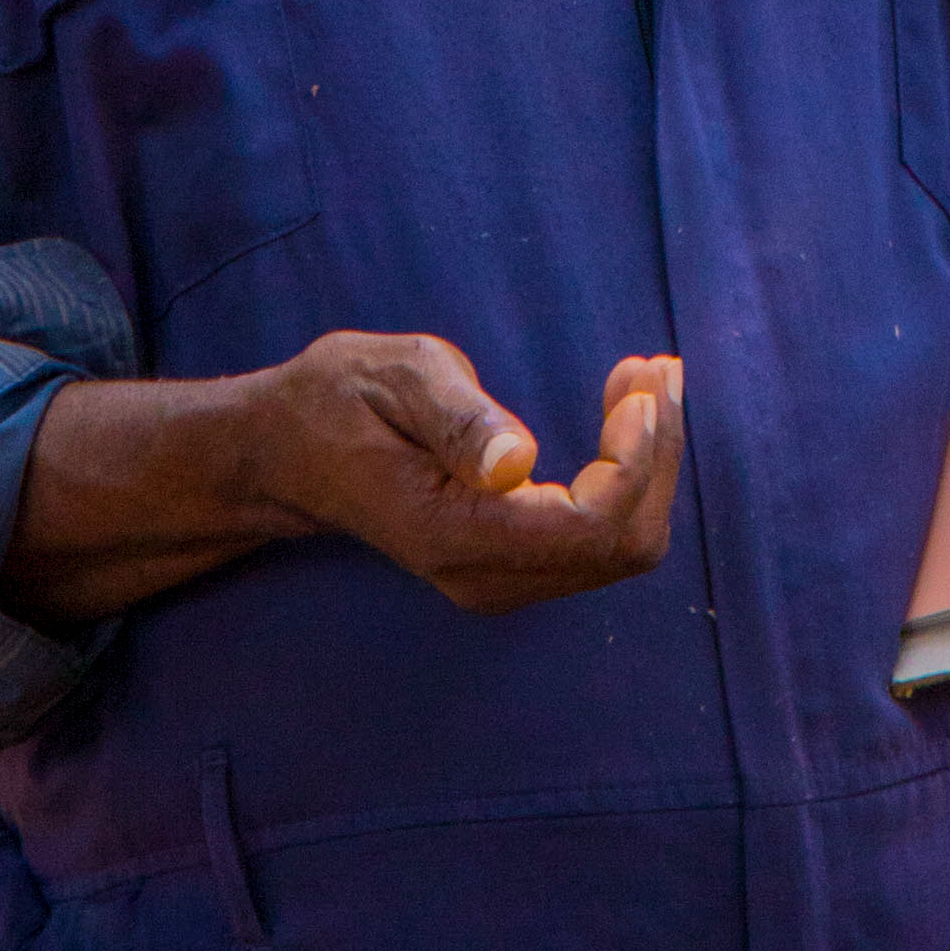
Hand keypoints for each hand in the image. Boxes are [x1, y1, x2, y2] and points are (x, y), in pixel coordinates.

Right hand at [7, 337, 682, 625]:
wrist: (292, 453)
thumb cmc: (340, 399)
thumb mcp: (394, 377)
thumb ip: (458, 419)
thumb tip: (516, 463)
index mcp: (451, 533)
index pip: (588, 526)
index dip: (636, 460)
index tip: (637, 383)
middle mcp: (482, 577)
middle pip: (624, 543)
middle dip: (657, 454)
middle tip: (654, 368)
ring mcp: (501, 582)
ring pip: (625, 545)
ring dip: (652, 462)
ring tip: (646, 378)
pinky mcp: (516, 567)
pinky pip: (603, 538)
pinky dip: (632, 477)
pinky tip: (628, 416)